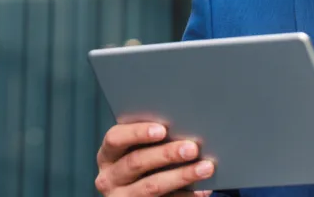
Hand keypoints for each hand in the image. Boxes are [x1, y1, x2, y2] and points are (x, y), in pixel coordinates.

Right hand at [95, 122, 216, 195]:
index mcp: (108, 154)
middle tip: (192, 148)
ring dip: (181, 176)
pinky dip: (186, 195)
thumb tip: (185, 124)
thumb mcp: (138, 150)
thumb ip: (153, 138)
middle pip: (136, 162)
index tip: (162, 129)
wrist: (137, 195)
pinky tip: (203, 190)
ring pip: (151, 186)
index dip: (137, 132)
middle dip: (166, 154)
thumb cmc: (144, 160)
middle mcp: (109, 177)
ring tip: (205, 168)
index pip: (115, 138)